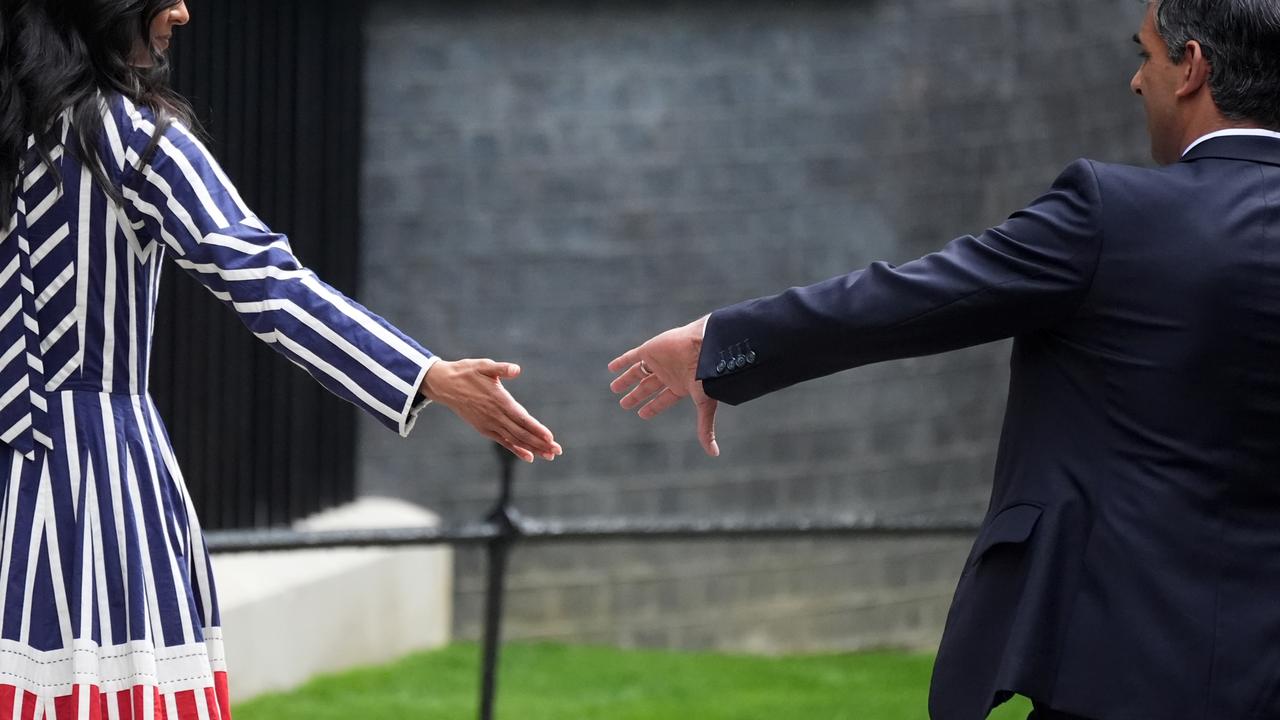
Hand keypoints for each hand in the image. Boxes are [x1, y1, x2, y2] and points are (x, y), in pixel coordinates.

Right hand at [421, 359, 561, 462]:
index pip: (521, 418)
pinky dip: (516, 449)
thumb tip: (516, 369)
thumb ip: (501, 368)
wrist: (444, 385)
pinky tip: (529, 456)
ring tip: (549, 455)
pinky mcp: (484, 429)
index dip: (536, 429)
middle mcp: (495, 416)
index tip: (550, 437)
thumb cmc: (467, 372)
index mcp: (498, 400)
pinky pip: (503, 441)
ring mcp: (489, 424)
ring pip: (515, 439)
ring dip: (533, 448)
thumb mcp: (484, 365)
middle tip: (558, 451)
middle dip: (540, 443)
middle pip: (521, 433)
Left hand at [608, 315, 720, 456]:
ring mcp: (659, 362)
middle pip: (648, 388)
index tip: (641, 414)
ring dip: (626, 380)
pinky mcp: (650, 350)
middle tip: (624, 404)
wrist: (704, 345)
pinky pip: (633, 356)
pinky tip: (611, 368)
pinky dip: (622, 362)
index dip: (652, 407)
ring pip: (638, 373)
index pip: (662, 400)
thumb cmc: (706, 374)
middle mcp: (668, 374)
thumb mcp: (704, 404)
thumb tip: (714, 454)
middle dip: (637, 396)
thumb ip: (705, 428)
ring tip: (614, 388)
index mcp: (680, 386)